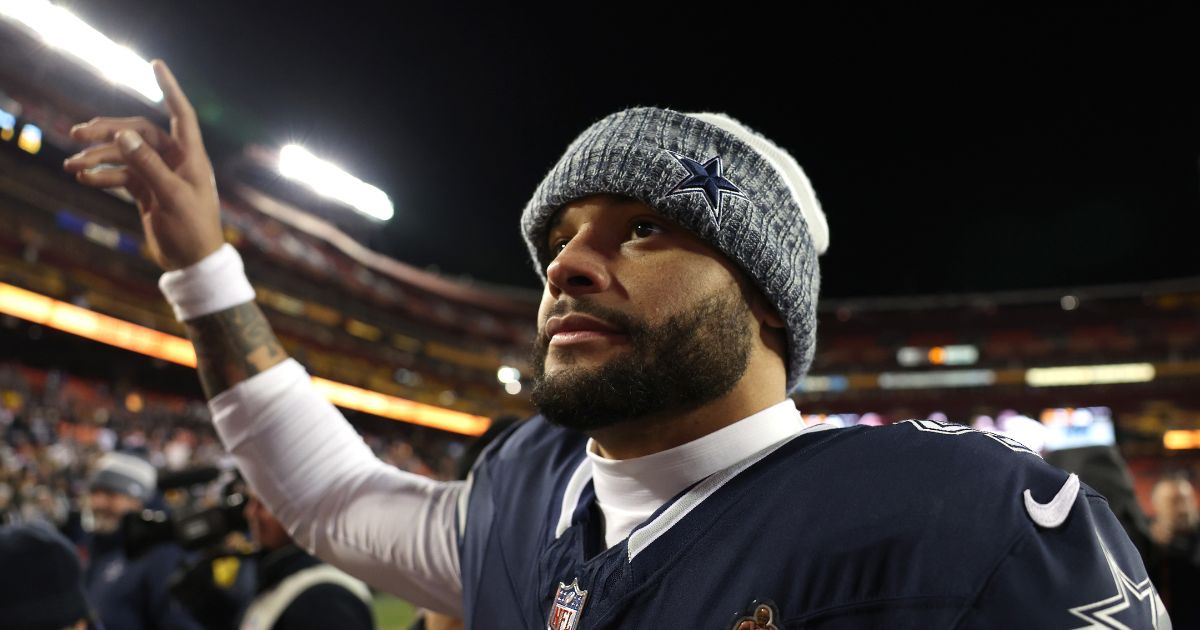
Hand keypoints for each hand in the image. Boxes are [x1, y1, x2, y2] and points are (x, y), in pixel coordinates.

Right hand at [63, 60, 222, 270]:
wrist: (192, 263)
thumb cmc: (192, 230)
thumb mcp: (170, 197)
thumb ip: (147, 165)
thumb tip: (123, 134)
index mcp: (191, 157)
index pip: (181, 115)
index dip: (170, 89)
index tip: (156, 65)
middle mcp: (176, 161)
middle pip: (139, 133)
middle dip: (109, 132)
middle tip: (78, 134)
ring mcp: (160, 174)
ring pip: (125, 153)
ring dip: (99, 156)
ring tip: (72, 164)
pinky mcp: (147, 190)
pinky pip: (121, 174)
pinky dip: (103, 175)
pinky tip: (84, 178)